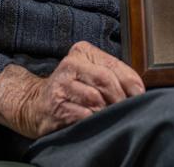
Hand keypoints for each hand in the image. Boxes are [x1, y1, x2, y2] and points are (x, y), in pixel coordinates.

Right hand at [0, 42, 143, 138]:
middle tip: (125, 109)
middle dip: (120, 99)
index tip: (139, 95)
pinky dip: (93, 120)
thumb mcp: (90, 73)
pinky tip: (94, 122)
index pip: (114, 65)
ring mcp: (61, 85)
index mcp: (82, 52)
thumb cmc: (71, 89)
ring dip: (107, 111)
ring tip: (109, 116)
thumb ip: (112, 75)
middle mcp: (70, 64)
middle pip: (106, 81)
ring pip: (95, 99)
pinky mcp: (56, 106)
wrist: (34, 104)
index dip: (131, 83)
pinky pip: (83, 115)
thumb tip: (138, 90)